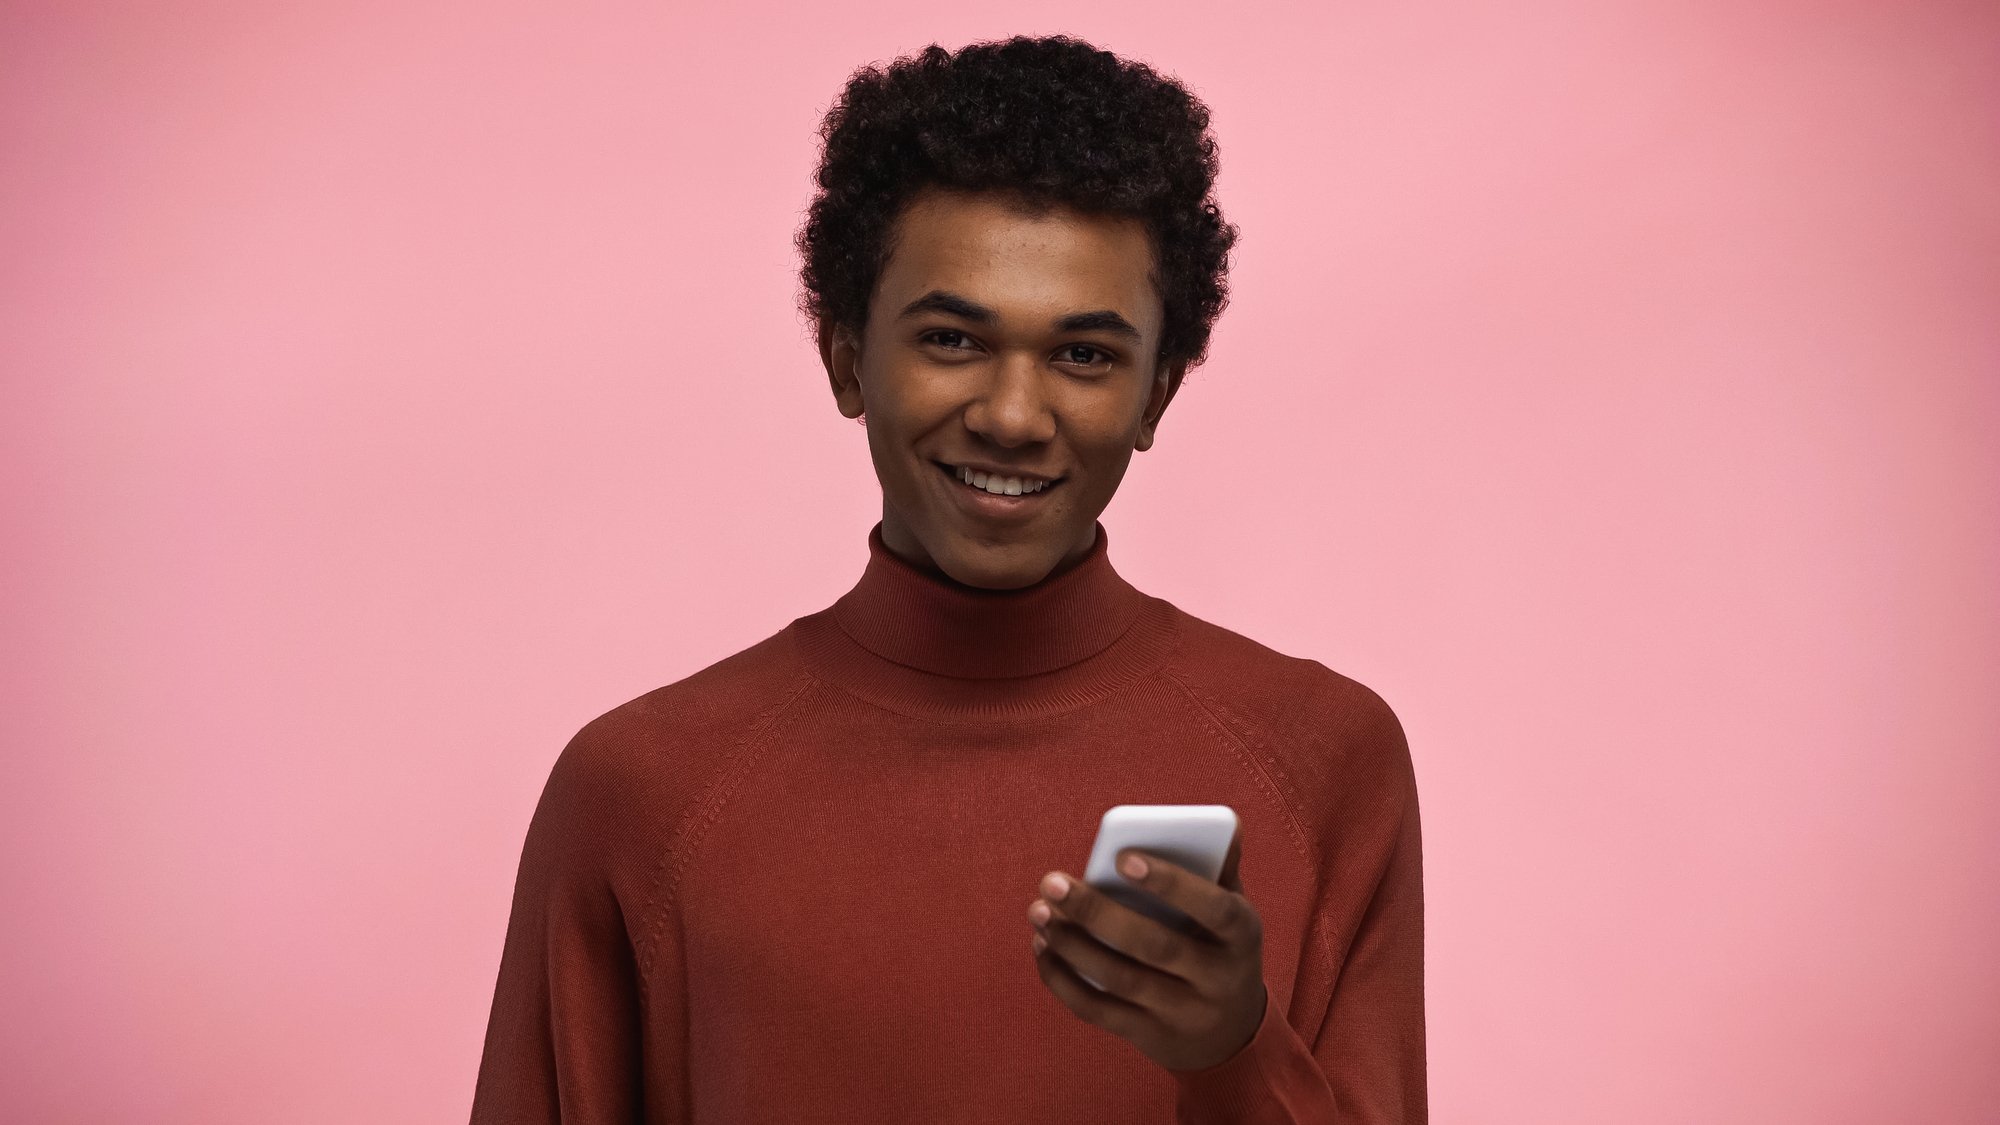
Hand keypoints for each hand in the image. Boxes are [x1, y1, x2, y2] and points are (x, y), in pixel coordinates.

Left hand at [1026, 829, 1265, 1071]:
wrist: (1230, 1035)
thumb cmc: (1220, 949)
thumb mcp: (1234, 914)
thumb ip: (1220, 870)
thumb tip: (1228, 823)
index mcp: (1242, 937)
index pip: (1214, 909)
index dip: (1170, 883)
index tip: (1121, 857)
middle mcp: (1218, 980)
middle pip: (1153, 946)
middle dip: (1095, 912)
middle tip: (1052, 882)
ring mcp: (1183, 1014)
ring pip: (1119, 979)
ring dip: (1070, 943)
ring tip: (1038, 911)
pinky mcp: (1149, 1037)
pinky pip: (1098, 1011)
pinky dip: (1063, 979)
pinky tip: (1043, 947)